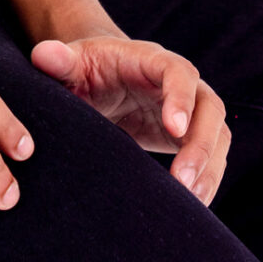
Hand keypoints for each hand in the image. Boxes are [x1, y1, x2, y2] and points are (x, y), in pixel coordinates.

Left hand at [30, 33, 230, 203]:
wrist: (99, 80)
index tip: (175, 129)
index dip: (181, 98)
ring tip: (191, 202)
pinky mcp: (190, 137)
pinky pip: (211, 157)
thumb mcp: (71, 64)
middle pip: (210, 107)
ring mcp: (190, 110)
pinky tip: (193, 207)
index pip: (178, 72)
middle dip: (202, 144)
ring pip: (218, 136)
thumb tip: (44, 54)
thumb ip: (58, 60)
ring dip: (209, 168)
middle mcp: (180, 83)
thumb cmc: (84, 69)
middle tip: (183, 179)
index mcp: (150, 60)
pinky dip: (207, 180)